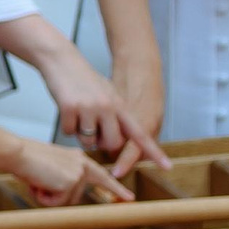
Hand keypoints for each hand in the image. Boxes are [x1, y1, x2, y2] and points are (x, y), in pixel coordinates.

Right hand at [13, 136, 134, 204]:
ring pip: (65, 200)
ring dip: (47, 196)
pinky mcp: (71, 182)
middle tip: (38, 187)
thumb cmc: (26, 158)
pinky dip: (43, 197)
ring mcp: (78, 173)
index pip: (102, 175)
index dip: (115, 188)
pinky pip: (56, 202)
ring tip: (36, 181)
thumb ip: (62, 178)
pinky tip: (37, 184)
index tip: (129, 197)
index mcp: (78, 158)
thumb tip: (61, 197)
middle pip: (75, 196)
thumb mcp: (50, 167)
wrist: (17, 153)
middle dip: (55, 198)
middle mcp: (82, 164)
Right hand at [24, 41, 170, 174]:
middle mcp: (108, 108)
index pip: (139, 134)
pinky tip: (66, 110)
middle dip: (101, 143)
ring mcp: (89, 108)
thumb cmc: (83, 80)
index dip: (153, 151)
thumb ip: (114, 116)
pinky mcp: (70, 108)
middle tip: (92, 130)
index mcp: (120, 106)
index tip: (167, 166)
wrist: (62, 61)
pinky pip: (68, 132)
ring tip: (78, 115)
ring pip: (88, 141)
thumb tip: (115, 140)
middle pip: (111, 144)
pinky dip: (66, 126)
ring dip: (81, 135)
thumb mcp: (106, 95)